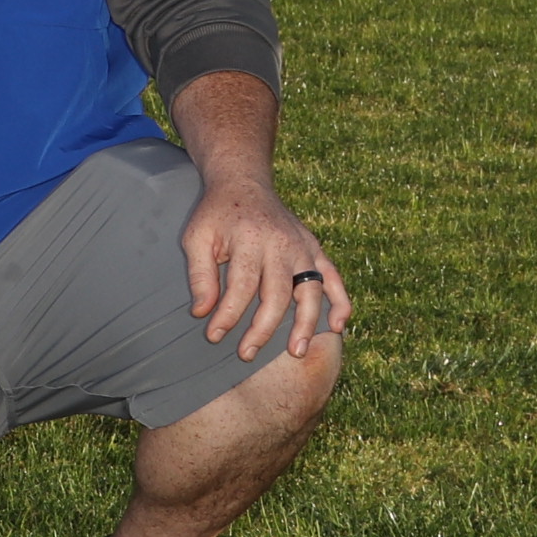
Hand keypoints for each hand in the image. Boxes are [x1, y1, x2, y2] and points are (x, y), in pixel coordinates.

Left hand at [181, 174, 350, 360]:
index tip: (213, 335)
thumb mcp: (196, 237)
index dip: (228, 315)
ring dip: (305, 324)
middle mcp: (281, 245)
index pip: (242, 286)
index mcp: (250, 240)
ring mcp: (303, 247)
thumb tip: (201, 312)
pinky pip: (334, 277)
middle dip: (262, 329)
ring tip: (295, 351)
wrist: (243, 183)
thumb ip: (199, 274)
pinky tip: (338, 325)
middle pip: (277, 294)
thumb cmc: (217, 214)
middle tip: (246, 353)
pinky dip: (340, 301)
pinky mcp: (314, 248)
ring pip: (310, 291)